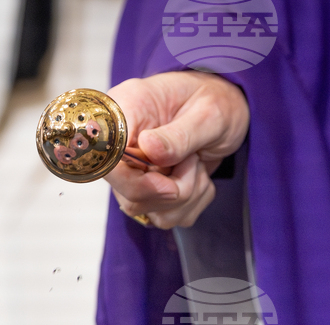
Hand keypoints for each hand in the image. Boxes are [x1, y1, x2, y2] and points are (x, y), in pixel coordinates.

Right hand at [105, 71, 249, 228]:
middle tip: (193, 161)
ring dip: (186, 195)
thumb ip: (179, 134)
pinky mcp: (148, 192)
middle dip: (171, 189)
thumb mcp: (208, 113)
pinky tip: (197, 176)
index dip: (134, 178)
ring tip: (196, 163)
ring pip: (147, 209)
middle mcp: (120, 147)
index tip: (165, 176)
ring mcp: (132, 173)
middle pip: (127, 193)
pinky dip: (192, 204)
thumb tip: (148, 149)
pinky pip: (165, 217)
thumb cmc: (213, 101)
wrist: (224, 110)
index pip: (105, 158)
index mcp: (123, 115)